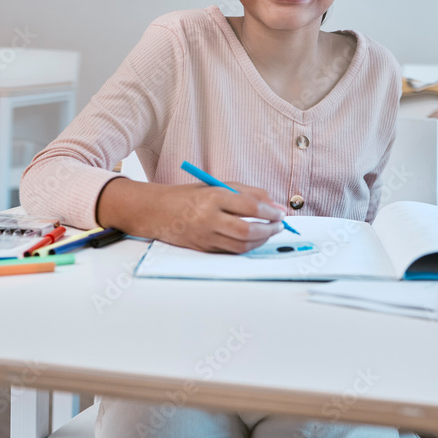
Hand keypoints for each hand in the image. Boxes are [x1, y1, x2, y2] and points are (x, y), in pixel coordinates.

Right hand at [97, 177, 287, 253]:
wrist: (157, 211)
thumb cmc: (191, 195)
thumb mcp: (219, 186)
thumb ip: (250, 194)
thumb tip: (278, 208)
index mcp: (213, 197)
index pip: (249, 206)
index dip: (269, 212)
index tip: (280, 213)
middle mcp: (208, 218)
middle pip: (246, 230)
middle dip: (268, 230)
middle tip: (279, 226)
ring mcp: (205, 236)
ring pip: (241, 245)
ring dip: (261, 241)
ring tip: (269, 232)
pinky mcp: (203, 249)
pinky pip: (231, 251)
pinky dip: (247, 246)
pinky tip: (254, 239)